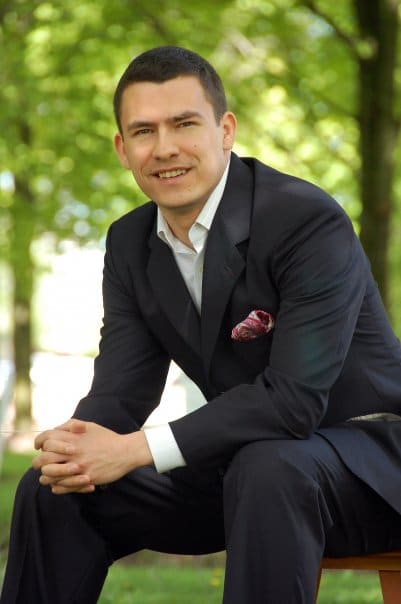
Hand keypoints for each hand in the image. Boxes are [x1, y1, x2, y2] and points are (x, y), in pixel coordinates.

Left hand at [32, 419, 152, 494]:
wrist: (125, 452)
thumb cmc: (107, 438)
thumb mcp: (90, 426)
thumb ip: (71, 425)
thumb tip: (55, 430)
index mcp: (73, 437)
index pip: (46, 438)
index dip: (39, 441)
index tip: (39, 446)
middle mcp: (73, 451)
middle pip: (44, 458)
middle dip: (38, 462)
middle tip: (39, 464)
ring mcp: (78, 466)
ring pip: (50, 475)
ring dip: (46, 476)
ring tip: (47, 476)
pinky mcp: (85, 479)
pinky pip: (62, 486)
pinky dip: (57, 486)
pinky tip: (58, 484)